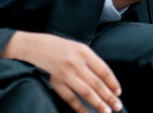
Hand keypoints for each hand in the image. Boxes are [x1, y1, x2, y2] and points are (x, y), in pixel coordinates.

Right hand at [1, 31, 121, 112]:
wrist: (34, 46)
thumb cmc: (58, 47)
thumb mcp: (76, 47)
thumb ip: (90, 61)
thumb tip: (104, 80)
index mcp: (84, 51)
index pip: (103, 70)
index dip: (112, 83)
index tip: (118, 92)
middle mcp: (76, 62)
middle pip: (97, 83)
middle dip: (109, 96)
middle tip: (118, 106)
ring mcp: (65, 73)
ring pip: (86, 92)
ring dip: (98, 104)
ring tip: (107, 111)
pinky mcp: (56, 82)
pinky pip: (71, 98)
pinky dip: (80, 107)